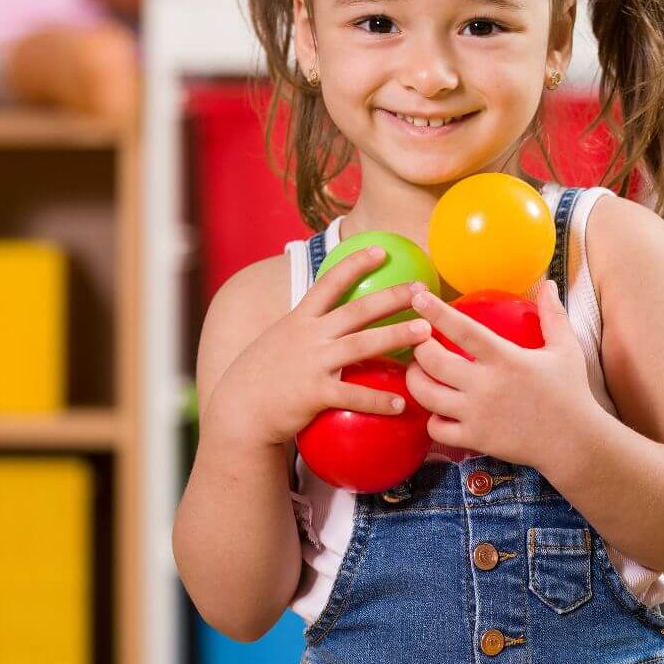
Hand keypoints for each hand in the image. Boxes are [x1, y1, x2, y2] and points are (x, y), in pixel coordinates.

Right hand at [209, 246, 431, 447]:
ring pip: (362, 345)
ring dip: (396, 336)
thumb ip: (305, 328)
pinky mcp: (314, 394)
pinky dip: (379, 400)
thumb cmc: (262, 377)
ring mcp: (312, 363)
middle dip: (392, 296)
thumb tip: (330, 319)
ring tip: (425, 333)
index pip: (330, 283)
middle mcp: (309, 336)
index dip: (355, 264)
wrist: (238, 412)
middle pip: (357, 310)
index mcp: (300, 320)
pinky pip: (354, 395)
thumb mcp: (279, 340)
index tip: (381, 251)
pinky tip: (402, 404)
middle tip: (422, 289)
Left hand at [405, 280, 598, 470]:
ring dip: (415, 380)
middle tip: (418, 341)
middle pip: (433, 362)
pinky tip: (438, 410)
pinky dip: (432, 418)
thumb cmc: (570, 392)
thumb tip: (547, 283)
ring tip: (419, 372)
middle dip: (418, 347)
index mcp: (506, 359)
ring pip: (427, 396)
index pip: (463, 330)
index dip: (437, 313)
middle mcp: (486, 385)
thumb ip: (552, 314)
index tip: (419, 299)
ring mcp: (478, 414)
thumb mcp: (565, 349)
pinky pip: (436, 429)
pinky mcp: (475, 439)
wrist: (574, 442)